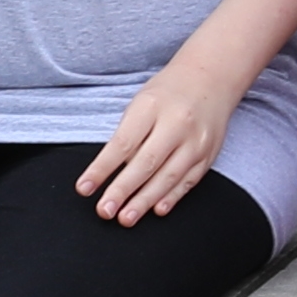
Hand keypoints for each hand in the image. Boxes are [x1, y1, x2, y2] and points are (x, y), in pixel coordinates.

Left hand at [76, 62, 236, 225]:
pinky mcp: (209, 153)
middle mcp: (177, 123)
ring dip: (145, 201)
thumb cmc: (168, 93)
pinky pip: (189, 180)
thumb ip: (128, 135)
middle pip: (146, 163)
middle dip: (122, 190)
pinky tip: (157, 209)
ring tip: (126, 217)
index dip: (101, 169)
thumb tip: (112, 174)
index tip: (84, 188)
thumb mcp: (141, 103)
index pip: (122, 143)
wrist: (211, 78)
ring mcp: (196, 140)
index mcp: (152, 106)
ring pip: (168, 176)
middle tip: (105, 210)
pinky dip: (172, 196)